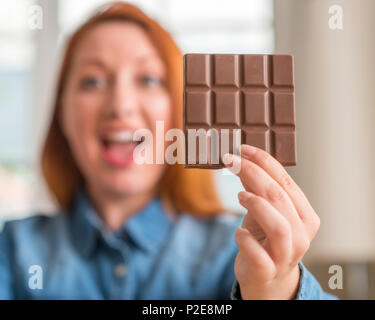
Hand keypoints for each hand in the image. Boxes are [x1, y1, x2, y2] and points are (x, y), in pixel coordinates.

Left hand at [224, 145, 319, 299]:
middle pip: (279, 197)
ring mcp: (286, 254)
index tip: (243, 148)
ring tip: (240, 195)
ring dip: (256, 204)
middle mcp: (301, 234)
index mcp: (305, 215)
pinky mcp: (267, 270)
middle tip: (230, 161)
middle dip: (253, 174)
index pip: (286, 182)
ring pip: (278, 225)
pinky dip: (245, 239)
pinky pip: (258, 255)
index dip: (264, 162)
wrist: (267, 277)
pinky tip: (238, 231)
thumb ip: (256, 188)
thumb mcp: (262, 210)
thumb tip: (241, 159)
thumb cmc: (266, 238)